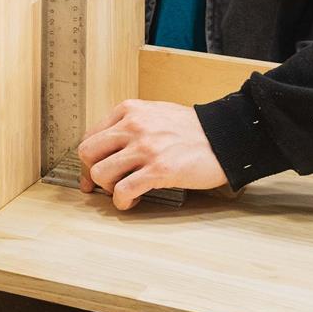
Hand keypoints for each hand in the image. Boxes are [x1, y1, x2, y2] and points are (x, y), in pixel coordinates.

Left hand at [77, 99, 226, 209]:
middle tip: (107, 184)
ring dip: (109, 188)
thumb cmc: (191, 129)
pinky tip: (133, 200)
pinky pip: (123, 191)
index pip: (90, 136)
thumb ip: (130, 126)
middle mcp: (133, 126)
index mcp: (129, 110)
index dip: (89, 160)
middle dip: (93, 173)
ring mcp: (145, 148)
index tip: (92, 173)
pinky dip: (122, 201)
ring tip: (125, 190)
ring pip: (101, 173)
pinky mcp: (158, 170)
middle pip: (88, 154)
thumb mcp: (155, 114)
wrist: (223, 136)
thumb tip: (106, 151)